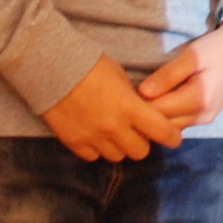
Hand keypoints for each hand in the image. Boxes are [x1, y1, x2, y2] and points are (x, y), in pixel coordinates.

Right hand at [43, 54, 188, 161]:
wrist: (50, 68)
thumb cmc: (87, 64)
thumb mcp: (119, 76)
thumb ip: (132, 98)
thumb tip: (141, 111)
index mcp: (129, 107)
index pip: (162, 132)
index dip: (172, 136)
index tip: (173, 136)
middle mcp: (114, 127)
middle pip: (141, 151)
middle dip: (142, 141)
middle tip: (135, 130)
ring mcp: (93, 137)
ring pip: (117, 156)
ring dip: (118, 146)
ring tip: (111, 131)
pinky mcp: (74, 143)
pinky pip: (93, 157)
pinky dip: (96, 148)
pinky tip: (92, 133)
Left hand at [138, 16, 222, 129]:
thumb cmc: (217, 48)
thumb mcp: (192, 55)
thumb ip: (168, 75)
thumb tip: (142, 93)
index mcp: (198, 99)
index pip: (157, 112)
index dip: (137, 104)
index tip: (123, 91)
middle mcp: (201, 116)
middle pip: (161, 124)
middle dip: (143, 113)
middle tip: (127, 94)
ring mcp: (204, 119)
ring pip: (169, 126)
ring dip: (154, 116)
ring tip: (140, 97)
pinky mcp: (205, 117)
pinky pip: (178, 122)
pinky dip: (165, 115)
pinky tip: (156, 100)